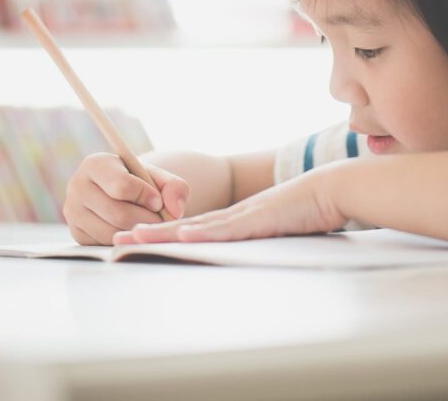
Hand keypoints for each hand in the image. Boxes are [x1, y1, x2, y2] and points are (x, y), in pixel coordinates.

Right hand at [64, 152, 189, 244]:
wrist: (118, 193)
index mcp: (96, 164)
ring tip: (147, 225)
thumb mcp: (158, 177)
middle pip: (118, 214)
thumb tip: (174, 210)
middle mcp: (77, 186)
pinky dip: (124, 241)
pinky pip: (105, 245)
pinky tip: (131, 231)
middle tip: (159, 220)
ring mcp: (73, 212)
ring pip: (112, 232)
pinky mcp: (77, 233)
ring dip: (136, 233)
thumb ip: (175, 187)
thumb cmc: (140, 182)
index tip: (157, 201)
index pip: (121, 186)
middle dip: (146, 220)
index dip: (145, 196)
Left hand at [112, 167, 345, 244]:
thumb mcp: (277, 233)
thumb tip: (249, 257)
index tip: (138, 239)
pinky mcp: (256, 221)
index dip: (164, 235)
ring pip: (195, 228)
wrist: (330, 191)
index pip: (193, 230)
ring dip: (162, 233)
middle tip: (117, 238)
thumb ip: (260, 243)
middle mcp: (232, 217)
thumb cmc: (309, 212)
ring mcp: (242, 217)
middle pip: (183, 227)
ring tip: (132, 237)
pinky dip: (201, 234)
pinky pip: (224, 229)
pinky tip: (181, 236)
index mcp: (236, 221)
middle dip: (149, 232)